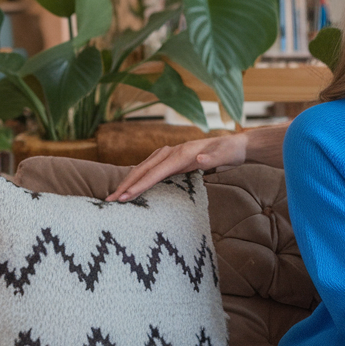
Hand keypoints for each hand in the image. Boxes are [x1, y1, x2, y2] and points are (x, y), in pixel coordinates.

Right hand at [105, 133, 248, 201]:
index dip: (140, 184)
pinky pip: (150, 169)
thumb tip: (200, 158)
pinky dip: (138, 178)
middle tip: (110, 200)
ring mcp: (170, 154)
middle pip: (144, 169)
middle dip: (127, 184)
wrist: (234, 145)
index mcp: (183, 153)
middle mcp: (173, 152)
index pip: (157, 171)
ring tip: (115, 196)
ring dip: (129, 182)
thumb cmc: (229, 151)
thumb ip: (213, 157)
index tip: (125, 196)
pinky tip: (131, 187)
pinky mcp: (171, 159)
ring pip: (144, 168)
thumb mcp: (226, 154)